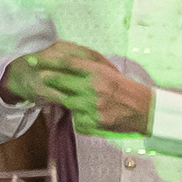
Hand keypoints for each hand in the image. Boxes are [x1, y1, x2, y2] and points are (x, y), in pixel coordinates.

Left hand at [6, 43, 153, 133]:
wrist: (147, 112)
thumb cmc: (128, 90)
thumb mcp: (111, 73)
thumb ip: (90, 67)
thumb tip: (66, 59)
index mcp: (98, 73)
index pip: (67, 64)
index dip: (48, 61)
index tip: (34, 61)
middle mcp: (93, 88)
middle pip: (60, 82)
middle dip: (50, 79)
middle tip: (43, 78)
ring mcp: (93, 106)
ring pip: (67, 102)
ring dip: (69, 101)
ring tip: (82, 101)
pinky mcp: (95, 122)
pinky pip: (77, 120)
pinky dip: (80, 119)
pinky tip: (92, 116)